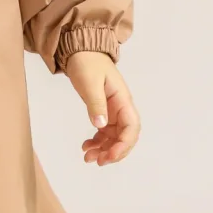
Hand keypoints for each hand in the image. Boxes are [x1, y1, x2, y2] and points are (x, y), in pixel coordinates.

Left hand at [63, 50, 140, 165]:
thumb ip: (95, 104)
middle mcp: (121, 108)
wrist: (81, 52)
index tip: (109, 156)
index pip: (132, 127)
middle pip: (125, 136)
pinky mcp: (104, 112)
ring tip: (87, 157)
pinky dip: (97, 142)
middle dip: (114, 152)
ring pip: (114, 137)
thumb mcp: (90, 83)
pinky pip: (104, 132)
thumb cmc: (87, 63)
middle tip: (97, 161)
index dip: (123, 145)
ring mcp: (113, 111)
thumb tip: (101, 125)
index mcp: (123, 100)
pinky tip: (85, 146)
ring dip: (104, 150)